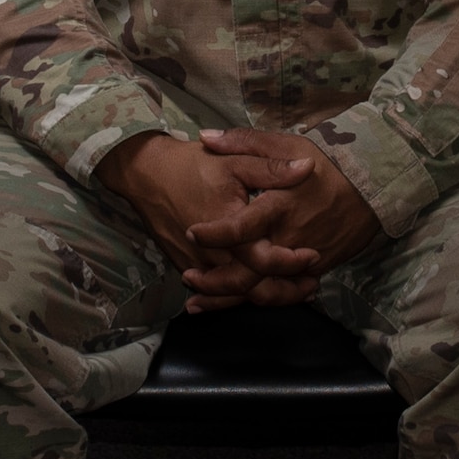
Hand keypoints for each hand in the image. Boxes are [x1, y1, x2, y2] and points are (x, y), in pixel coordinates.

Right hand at [95, 132, 321, 309]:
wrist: (146, 174)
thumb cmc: (191, 165)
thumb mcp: (235, 161)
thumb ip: (272, 169)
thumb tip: (308, 168)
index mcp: (228, 229)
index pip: (264, 260)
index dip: (291, 263)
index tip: (313, 255)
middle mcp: (212, 254)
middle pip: (252, 289)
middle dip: (285, 292)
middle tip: (311, 285)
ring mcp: (196, 264)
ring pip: (235, 294)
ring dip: (265, 297)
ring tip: (293, 291)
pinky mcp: (186, 265)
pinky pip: (216, 290)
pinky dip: (239, 294)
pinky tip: (258, 290)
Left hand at [182, 127, 381, 308]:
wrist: (375, 186)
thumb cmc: (329, 162)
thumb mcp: (287, 142)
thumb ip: (244, 142)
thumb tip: (205, 137)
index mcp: (279, 206)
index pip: (241, 228)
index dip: (214, 234)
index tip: (191, 233)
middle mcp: (289, 238)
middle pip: (248, 273)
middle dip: (214, 283)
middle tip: (188, 279)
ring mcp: (303, 259)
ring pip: (263, 290)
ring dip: (230, 300)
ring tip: (200, 302)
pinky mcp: (316, 269)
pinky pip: (284, 292)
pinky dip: (259, 299)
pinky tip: (236, 302)